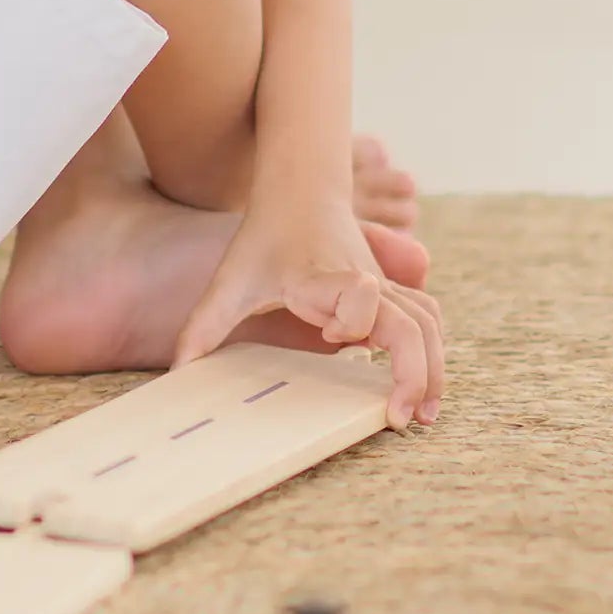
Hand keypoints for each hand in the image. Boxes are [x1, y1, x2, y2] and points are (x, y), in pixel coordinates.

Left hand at [174, 196, 445, 426]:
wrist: (300, 193)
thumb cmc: (264, 240)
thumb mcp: (229, 281)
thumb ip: (204, 328)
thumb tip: (179, 374)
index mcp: (322, 277)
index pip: (360, 292)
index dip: (352, 318)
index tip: (332, 339)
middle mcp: (362, 281)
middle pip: (410, 322)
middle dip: (414, 372)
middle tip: (399, 419)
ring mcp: (382, 285)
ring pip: (427, 322)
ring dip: (432, 368)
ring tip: (422, 415)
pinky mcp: (390, 291)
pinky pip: (426, 317)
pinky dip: (433, 352)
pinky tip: (424, 388)